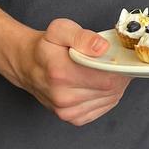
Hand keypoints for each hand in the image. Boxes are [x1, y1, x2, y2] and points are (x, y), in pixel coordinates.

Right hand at [13, 18, 131, 124]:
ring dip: (115, 85)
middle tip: (114, 62)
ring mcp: (67, 111)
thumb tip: (102, 48)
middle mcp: (63, 97)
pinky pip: (104, 108)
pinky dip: (107, 95)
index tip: (120, 58)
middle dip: (119, 74)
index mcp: (61, 74)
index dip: (120, 68)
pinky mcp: (73, 119)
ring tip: (105, 71)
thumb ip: (83, 36)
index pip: (107, 78)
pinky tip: (99, 84)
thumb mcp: (60, 29)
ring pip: (110, 99)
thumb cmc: (45, 47)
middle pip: (111, 89)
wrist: (27, 65)